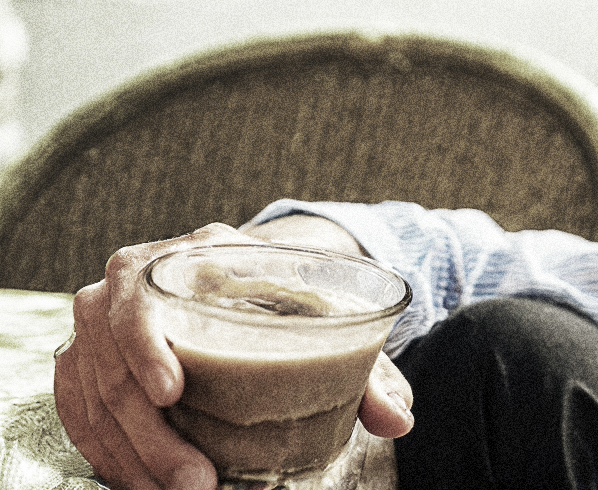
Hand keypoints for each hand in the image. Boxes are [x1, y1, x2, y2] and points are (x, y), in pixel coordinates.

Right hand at [52, 222, 414, 489]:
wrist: (252, 280)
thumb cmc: (293, 303)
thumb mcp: (331, 322)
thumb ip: (367, 369)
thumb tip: (399, 418)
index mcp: (195, 253)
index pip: (146, 295)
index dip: (148, 345)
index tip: (174, 394)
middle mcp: (135, 278)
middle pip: (113, 358)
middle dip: (152, 433)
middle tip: (197, 482)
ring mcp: (101, 320)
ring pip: (91, 392)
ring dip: (130, 454)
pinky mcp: (86, 355)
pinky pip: (76, 408)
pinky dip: (103, 450)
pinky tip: (137, 481)